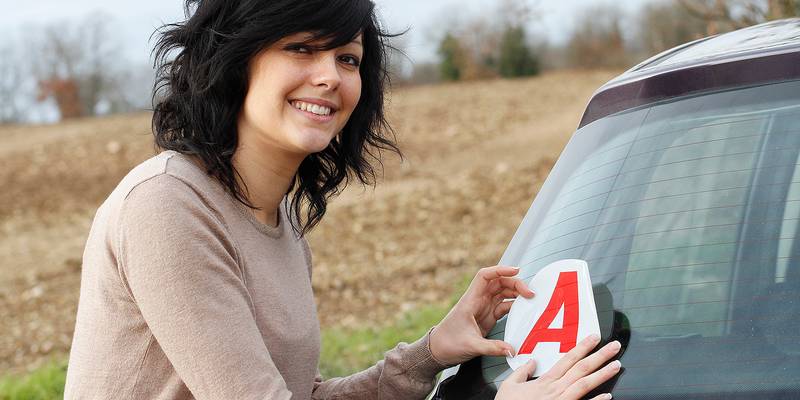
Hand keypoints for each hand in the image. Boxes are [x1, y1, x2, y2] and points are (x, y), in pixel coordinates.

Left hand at [429, 265, 534, 365]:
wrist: (437, 351)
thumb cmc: (448, 343)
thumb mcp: (471, 346)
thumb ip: (492, 348)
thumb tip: (512, 350)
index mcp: (471, 300)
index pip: (485, 276)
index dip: (500, 270)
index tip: (516, 270)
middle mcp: (477, 300)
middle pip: (498, 283)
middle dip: (515, 284)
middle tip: (530, 293)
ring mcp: (483, 308)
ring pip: (502, 293)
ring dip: (516, 293)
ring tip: (530, 298)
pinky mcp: (487, 317)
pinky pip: (502, 306)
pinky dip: (513, 305)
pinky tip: (523, 309)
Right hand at [496, 335, 621, 399]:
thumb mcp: (509, 386)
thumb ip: (521, 372)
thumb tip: (531, 361)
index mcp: (545, 381)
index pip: (568, 359)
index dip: (582, 347)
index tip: (594, 338)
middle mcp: (556, 390)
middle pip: (581, 369)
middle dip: (600, 356)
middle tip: (615, 346)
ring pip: (585, 385)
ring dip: (602, 374)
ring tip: (617, 365)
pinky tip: (608, 396)